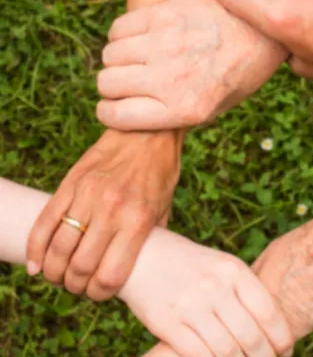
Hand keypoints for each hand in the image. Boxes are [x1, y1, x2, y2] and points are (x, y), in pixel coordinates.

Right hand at [26, 129, 182, 299]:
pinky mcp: (70, 183)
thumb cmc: (160, 174)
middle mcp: (111, 211)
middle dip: (75, 286)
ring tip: (58, 276)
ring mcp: (87, 196)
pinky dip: (35, 248)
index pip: (110, 276)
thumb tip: (136, 268)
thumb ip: (149, 240)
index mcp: (138, 221)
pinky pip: (45, 222)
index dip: (100, 294)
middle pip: (80, 267)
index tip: (99, 293)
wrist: (146, 133)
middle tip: (77, 285)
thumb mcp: (164, 210)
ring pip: (58, 248)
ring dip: (54, 271)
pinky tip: (36, 264)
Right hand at [96, 0, 286, 130]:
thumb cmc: (236, 76)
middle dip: (112, 87)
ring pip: (110, 55)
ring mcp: (166, 43)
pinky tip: (140, 40)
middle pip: (107, 83)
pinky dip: (121, 36)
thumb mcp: (213, 110)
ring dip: (118, 60)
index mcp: (185, 109)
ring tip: (138, 60)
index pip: (116, 115)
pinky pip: (118, 28)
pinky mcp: (164, 14)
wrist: (260, 32)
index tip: (114, 107)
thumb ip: (172, 116)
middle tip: (128, 83)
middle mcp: (172, 78)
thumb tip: (129, 115)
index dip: (109, 113)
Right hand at [118, 229, 294, 356]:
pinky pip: (199, 355)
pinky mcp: (167, 323)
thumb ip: (245, 292)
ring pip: (227, 351)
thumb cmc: (191, 265)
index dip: (282, 339)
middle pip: (251, 337)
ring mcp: (190, 306)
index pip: (269, 313)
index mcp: (233, 270)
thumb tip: (274, 329)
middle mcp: (214, 287)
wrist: (144, 255)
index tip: (285, 351)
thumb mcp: (222, 266)